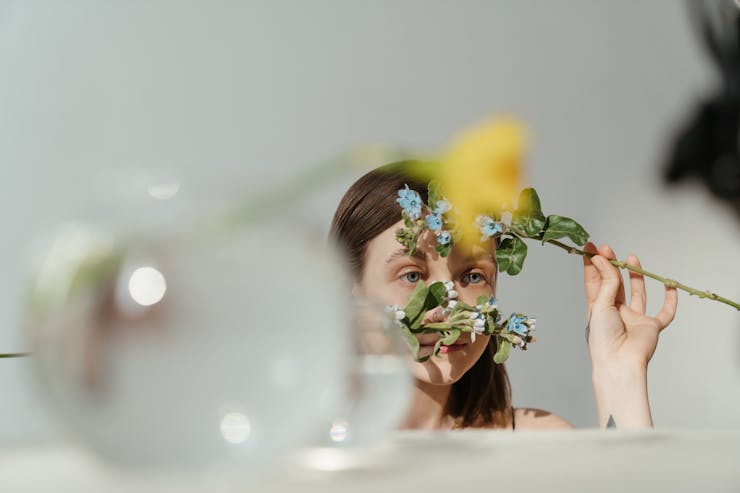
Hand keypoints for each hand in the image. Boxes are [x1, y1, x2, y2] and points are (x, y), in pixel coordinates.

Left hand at [582, 243, 677, 368]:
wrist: (619, 362)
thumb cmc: (603, 337)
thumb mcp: (600, 304)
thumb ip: (606, 282)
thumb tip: (602, 259)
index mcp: (598, 309)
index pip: (595, 282)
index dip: (593, 265)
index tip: (591, 248)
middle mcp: (615, 312)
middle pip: (614, 284)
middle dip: (611, 265)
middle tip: (607, 248)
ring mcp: (634, 319)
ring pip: (636, 293)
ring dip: (634, 275)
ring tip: (630, 257)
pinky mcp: (650, 327)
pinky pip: (665, 313)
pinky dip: (670, 301)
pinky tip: (670, 286)